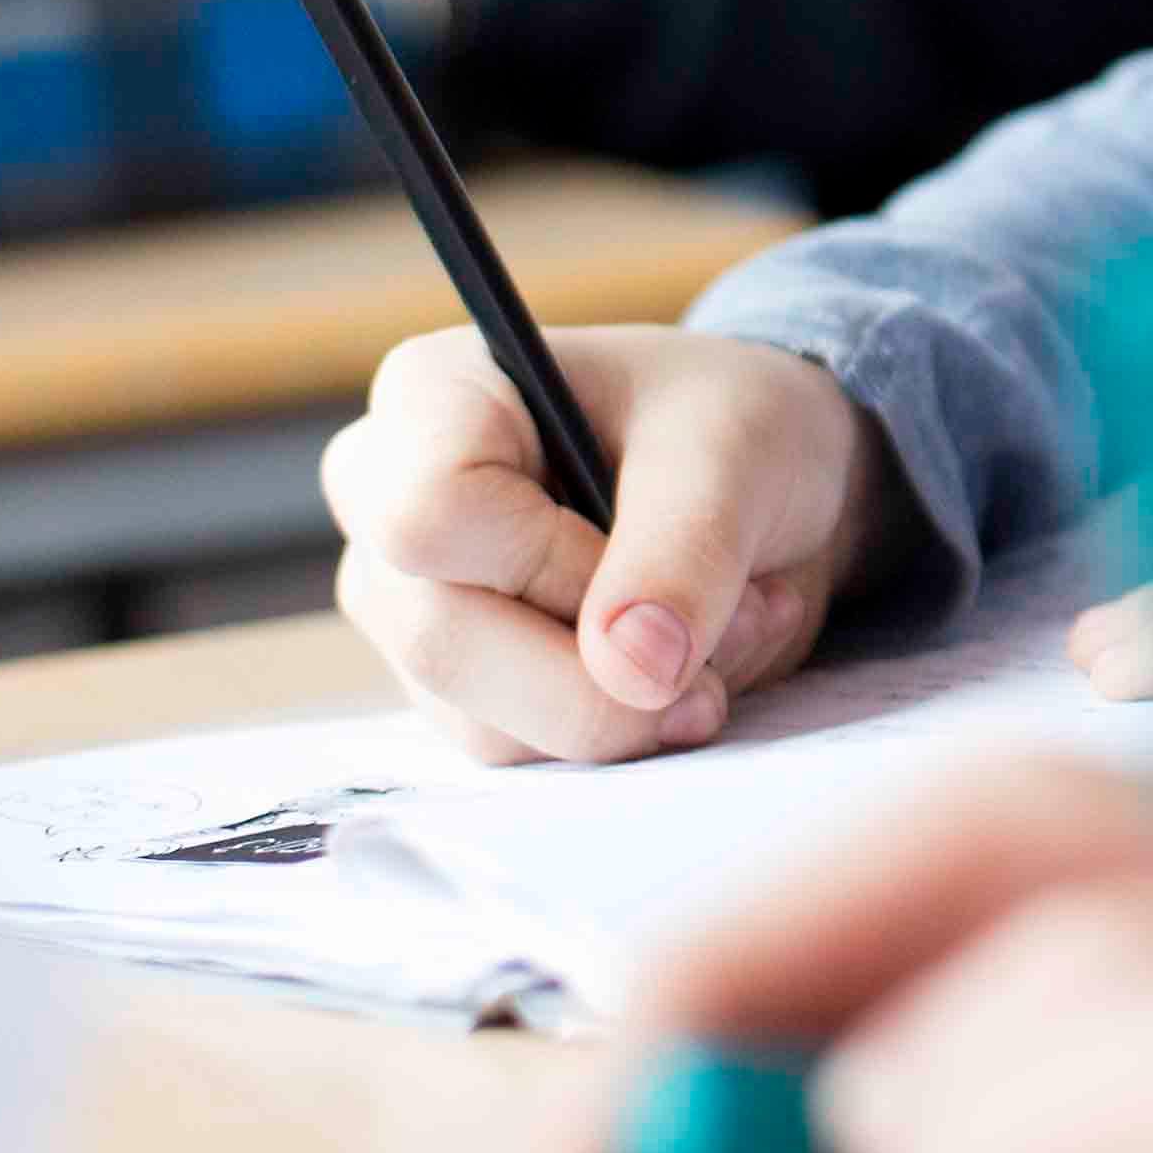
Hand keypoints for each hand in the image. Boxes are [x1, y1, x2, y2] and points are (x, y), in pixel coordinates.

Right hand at [324, 325, 896, 763]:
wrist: (765, 479)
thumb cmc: (726, 425)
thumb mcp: (734, 450)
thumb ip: (685, 548)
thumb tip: (630, 670)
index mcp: (431, 398)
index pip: (427, 514)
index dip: (548, 562)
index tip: (641, 545)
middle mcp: (386, 509)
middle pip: (442, 639)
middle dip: (607, 664)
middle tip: (741, 615)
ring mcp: (410, 610)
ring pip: (483, 723)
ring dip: (635, 705)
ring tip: (731, 621)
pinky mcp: (455, 690)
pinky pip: (523, 754)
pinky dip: (628, 728)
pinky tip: (691, 660)